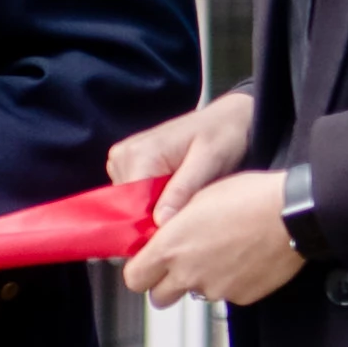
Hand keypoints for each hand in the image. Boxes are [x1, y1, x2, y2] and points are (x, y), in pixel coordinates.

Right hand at [111, 88, 256, 223]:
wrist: (225, 118)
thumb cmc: (222, 136)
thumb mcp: (208, 163)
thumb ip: (182, 190)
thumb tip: (160, 223)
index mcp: (139, 155)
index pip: (132, 206)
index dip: (154, 224)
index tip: (181, 229)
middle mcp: (122, 156)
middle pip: (129, 206)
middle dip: (157, 215)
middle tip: (189, 208)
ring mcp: (122, 159)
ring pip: (131, 203)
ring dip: (156, 208)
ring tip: (185, 195)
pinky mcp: (127, 163)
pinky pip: (134, 194)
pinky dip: (154, 200)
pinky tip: (176, 191)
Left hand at [128, 155, 306, 311]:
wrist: (292, 214)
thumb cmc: (249, 197)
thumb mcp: (198, 197)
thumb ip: (173, 224)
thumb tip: (163, 233)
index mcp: (171, 247)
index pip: (134, 278)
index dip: (140, 271)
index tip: (146, 264)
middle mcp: (188, 274)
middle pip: (159, 297)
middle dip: (165, 284)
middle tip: (179, 266)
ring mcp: (215, 289)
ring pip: (195, 294)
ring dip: (200, 281)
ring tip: (220, 254)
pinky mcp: (241, 297)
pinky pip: (226, 296)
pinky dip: (230, 283)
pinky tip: (242, 260)